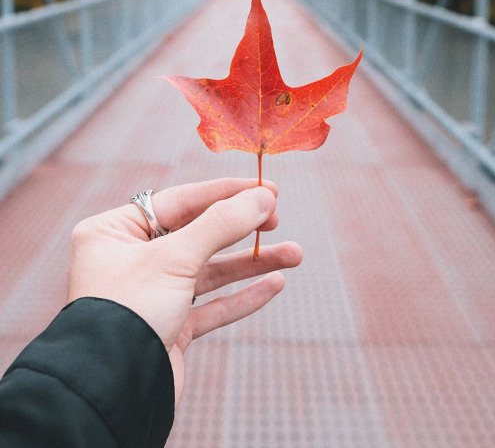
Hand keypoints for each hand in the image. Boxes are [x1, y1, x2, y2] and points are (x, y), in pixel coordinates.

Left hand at [68, 178, 302, 402]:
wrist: (112, 392)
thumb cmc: (128, 313)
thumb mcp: (175, 258)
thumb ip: (221, 224)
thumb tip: (262, 197)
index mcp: (114, 231)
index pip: (180, 200)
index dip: (225, 193)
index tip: (266, 189)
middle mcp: (130, 259)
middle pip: (197, 232)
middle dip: (242, 228)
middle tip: (277, 218)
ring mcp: (151, 295)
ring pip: (209, 271)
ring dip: (251, 263)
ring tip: (294, 255)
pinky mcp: (168, 328)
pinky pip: (211, 305)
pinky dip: (242, 296)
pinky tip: (273, 284)